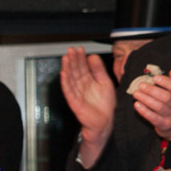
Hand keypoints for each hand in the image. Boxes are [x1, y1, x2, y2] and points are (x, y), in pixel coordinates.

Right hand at [60, 46, 115, 164]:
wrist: (107, 121)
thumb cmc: (106, 105)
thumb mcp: (105, 82)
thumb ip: (99, 69)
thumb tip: (92, 56)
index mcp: (88, 81)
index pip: (82, 66)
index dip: (80, 57)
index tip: (78, 49)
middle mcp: (81, 86)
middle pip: (75, 70)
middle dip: (72, 60)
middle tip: (70, 50)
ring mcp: (77, 93)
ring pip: (70, 78)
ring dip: (67, 68)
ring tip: (65, 58)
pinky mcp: (75, 102)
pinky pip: (69, 91)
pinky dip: (65, 82)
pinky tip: (64, 74)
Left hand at [132, 70, 170, 143]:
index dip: (167, 82)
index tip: (155, 77)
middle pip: (167, 97)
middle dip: (152, 90)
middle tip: (140, 85)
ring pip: (159, 107)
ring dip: (146, 99)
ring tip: (136, 93)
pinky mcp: (164, 124)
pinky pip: (153, 118)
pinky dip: (144, 111)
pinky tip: (136, 104)